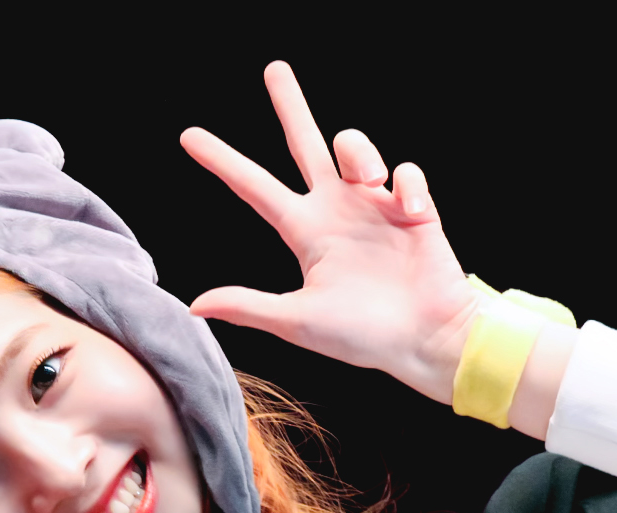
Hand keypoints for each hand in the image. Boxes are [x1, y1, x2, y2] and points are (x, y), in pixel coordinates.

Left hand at [181, 61, 483, 403]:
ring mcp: (375, 206)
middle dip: (291, 106)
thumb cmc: (364, 336)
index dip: (224, 161)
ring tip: (370, 179)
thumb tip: (194, 305)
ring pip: (354, 145)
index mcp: (306, 233)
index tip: (189, 136)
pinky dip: (406, 184)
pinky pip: (405, 171)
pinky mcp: (414, 208)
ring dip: (359, 150)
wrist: (426, 340)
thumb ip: (249, 306)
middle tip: (274, 68)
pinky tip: (409, 211)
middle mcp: (337, 211)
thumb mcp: (298, 320)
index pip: (255, 188)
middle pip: (306, 144)